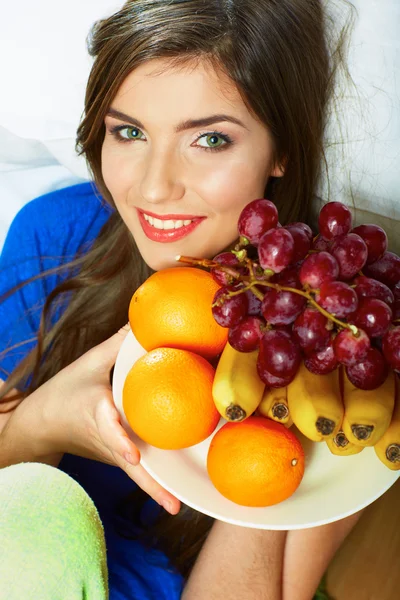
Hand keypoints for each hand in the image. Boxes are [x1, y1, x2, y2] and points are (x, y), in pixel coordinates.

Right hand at [23, 324, 179, 514]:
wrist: (42, 424)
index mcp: (97, 416)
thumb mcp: (89, 365)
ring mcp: (112, 454)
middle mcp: (108, 441)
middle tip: (174, 505)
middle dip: (150, 486)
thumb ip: (117, 345)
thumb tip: (145, 322)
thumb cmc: (65, 393)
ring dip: (157, 489)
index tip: (132, 456)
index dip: (120, 442)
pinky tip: (177, 490)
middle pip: (131, 467)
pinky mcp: (118, 457)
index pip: (109, 430)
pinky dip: (156, 478)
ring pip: (137, 474)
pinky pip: (140, 469)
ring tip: (180, 505)